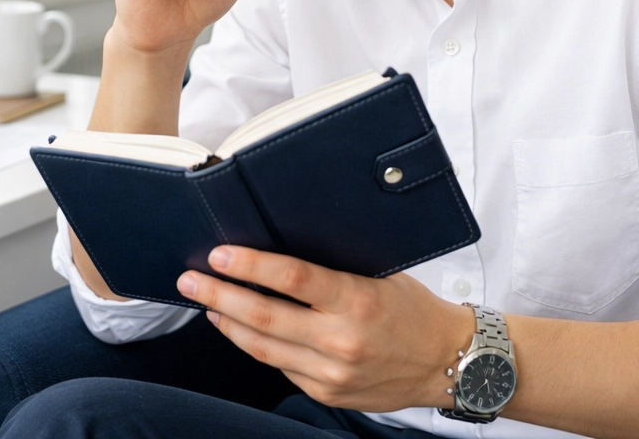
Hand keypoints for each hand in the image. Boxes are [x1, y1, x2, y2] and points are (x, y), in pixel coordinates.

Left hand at [176, 246, 471, 412]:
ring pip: (263, 347)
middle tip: (190, 278)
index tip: (220, 254)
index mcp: (356, 300)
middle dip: (219, 295)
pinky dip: (253, 345)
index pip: (292, 279)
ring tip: (204, 300)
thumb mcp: (377, 273)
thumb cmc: (411, 306)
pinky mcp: (328, 394)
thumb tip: (279, 243)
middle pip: (264, 318)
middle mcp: (342, 340)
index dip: (250, 266)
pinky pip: (279, 366)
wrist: (447, 361)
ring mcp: (332, 373)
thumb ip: (332, 266)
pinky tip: (236, 327)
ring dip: (226, 321)